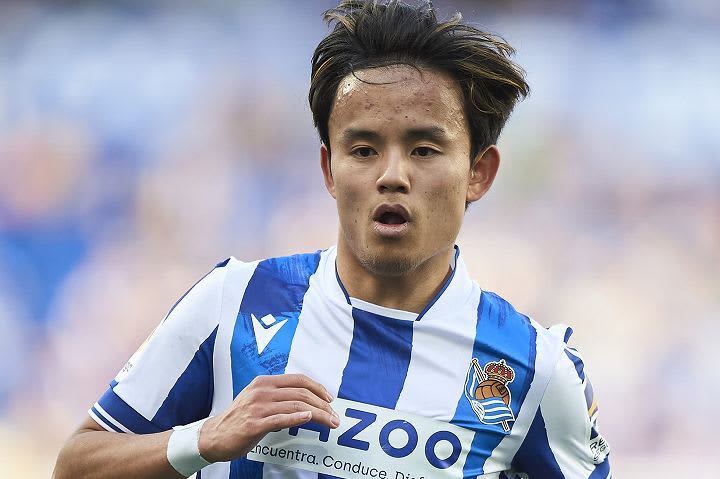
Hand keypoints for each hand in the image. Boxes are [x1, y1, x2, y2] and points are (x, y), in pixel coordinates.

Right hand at [197, 374, 338, 462]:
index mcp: (264, 382)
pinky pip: (280, 419)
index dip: (318, 387)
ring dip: (318, 414)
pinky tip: (309, 418)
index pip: (298, 379)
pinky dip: (297, 417)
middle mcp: (261, 391)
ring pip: (296, 406)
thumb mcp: (258, 399)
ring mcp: (257, 407)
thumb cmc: (239, 419)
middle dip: (323, 404)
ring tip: (330, 422)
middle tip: (335, 415)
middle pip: (301, 393)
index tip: (329, 398)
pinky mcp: (254, 425)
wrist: (214, 436)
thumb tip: (305, 400)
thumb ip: (278, 396)